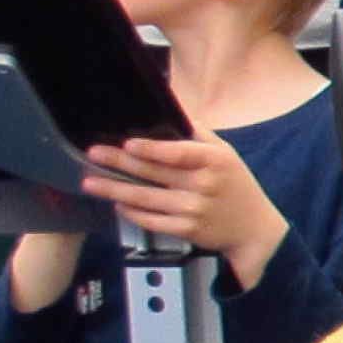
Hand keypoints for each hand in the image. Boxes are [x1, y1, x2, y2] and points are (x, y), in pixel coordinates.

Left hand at [82, 130, 288, 288]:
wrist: (253, 228)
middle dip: (119, 163)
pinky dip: (131, 212)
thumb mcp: (226, 154)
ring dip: (114, 190)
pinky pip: (151, 220)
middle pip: (153, 172)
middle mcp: (204, 185)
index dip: (151, 149)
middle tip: (93, 154)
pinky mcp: (186, 230)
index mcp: (214, 161)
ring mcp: (193, 210)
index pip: (178, 153)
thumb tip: (170, 112)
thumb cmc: (236, 184)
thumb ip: (199, 135)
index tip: (127, 144)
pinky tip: (117, 204)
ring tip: (89, 183)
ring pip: (145, 199)